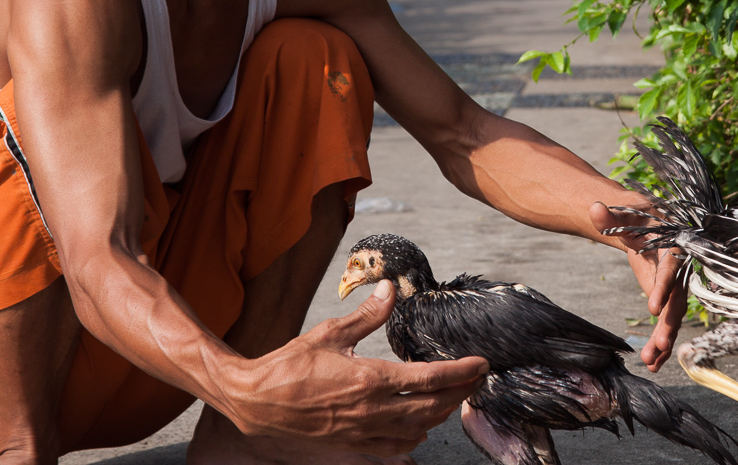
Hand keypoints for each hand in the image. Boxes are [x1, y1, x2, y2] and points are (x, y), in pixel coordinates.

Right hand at [228, 280, 488, 455]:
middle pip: (433, 406)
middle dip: (460, 392)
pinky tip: (421, 424)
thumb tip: (391, 290)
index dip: (461, 372)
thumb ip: (367, 315)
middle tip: (475, 378)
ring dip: (441, 413)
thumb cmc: (290, 365)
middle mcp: (372, 411)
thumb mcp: (330, 332)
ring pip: (419, 429)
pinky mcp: (353, 445)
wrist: (257, 402)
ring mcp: (364, 432)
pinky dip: (416, 435)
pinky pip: (396, 447)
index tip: (480, 363)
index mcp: (369, 380)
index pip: (430, 378)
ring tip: (452, 396)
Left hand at [590, 201, 686, 372]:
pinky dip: (661, 344)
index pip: (669, 270)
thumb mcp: (623, 217)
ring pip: (672, 318)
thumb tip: (594, 208)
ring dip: (664, 341)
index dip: (662, 288)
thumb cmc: (637, 220)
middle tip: (658, 345)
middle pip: (676, 301)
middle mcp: (678, 272)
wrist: (649, 227)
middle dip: (668, 324)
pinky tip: (652, 364)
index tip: (652, 307)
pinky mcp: (667, 300)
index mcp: (672, 250)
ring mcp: (674, 289)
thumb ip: (610, 216)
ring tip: (650, 362)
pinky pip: (666, 324)